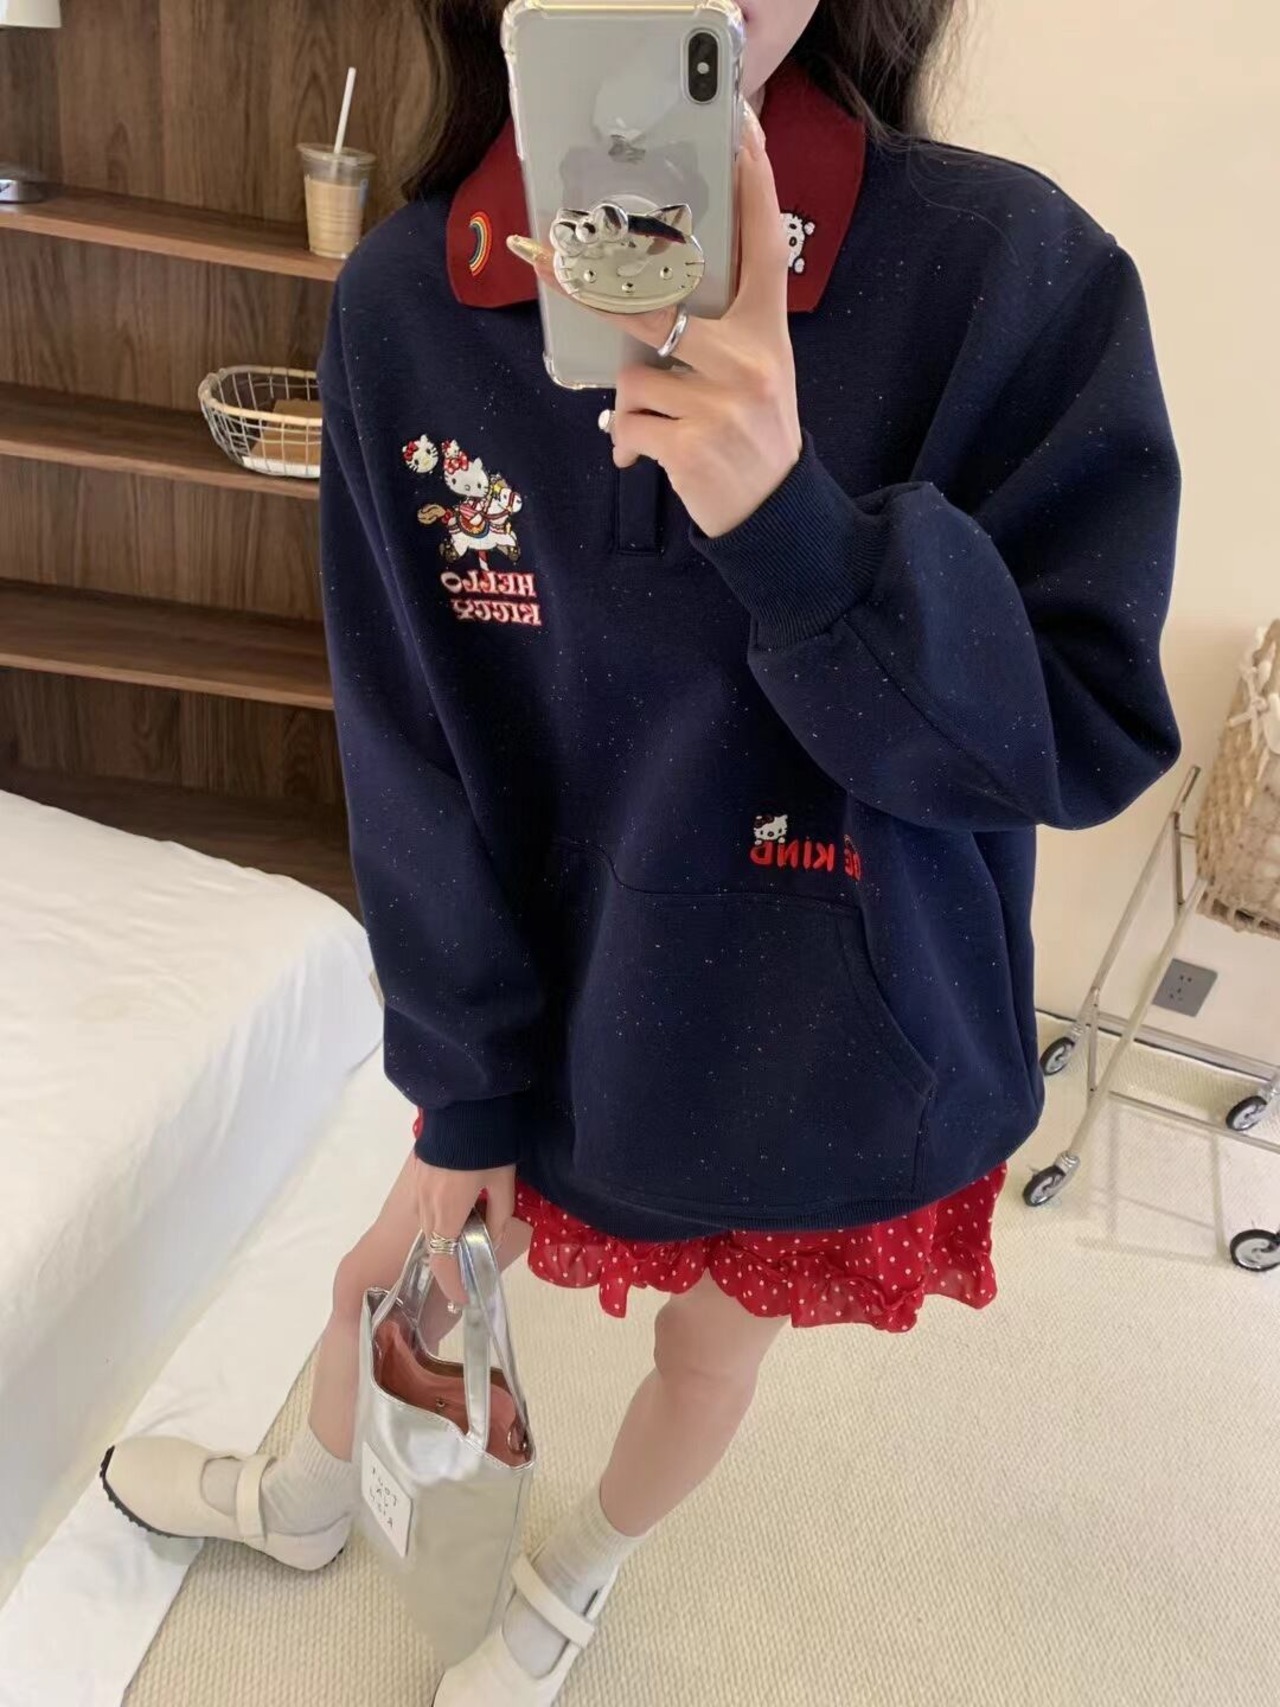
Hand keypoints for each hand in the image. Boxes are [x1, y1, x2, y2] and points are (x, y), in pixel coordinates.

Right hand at [414, 1159, 515, 1306]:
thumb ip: (499, 1216)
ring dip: (445, 1241)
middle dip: (449, 1266)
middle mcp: (426, 1206)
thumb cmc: (487, 1146)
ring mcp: (418, 1191)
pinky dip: (440, 1221)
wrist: (463, 1107)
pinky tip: (458, 1215)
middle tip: (468, 1274)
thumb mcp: (503, 1183)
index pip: (442, 1261)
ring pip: (428, 1228)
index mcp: (448, 1212)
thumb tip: (492, 1238)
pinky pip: (426, 1210)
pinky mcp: (418, 1177)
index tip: (464, 1296)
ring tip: (467, 1243)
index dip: (452, 1283)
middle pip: (433, 1247)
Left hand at [508, 105, 801, 537]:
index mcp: (768, 329)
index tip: (740, 127)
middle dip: (587, 289)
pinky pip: (628, 425)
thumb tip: (641, 301)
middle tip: (541, 257)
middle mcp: (750, 357)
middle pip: (650, 305)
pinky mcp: (691, 444)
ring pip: (632, 377)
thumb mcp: (758, 372)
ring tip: (664, 427)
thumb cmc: (754, 435)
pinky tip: (652, 459)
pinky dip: (628, 445)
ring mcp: (721, 402)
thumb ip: (719, 331)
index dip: (753, 181)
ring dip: (634, 406)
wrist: (775, 515)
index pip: (764, 240)